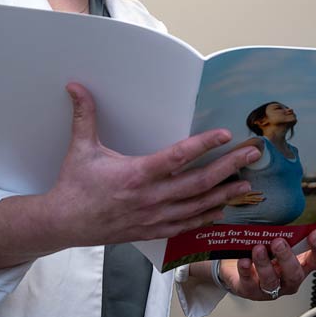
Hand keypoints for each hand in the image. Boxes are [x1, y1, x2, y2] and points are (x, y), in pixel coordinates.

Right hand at [0, 83, 261, 267]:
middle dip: (229, 167)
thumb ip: (85, 116)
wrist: (63, 223)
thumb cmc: (74, 185)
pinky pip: (187, 224)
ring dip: (225, 194)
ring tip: (247, 183)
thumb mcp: (80, 148)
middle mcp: (151, 197)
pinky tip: (223, 208)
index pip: (178, 157)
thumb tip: (76, 86)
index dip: (204, 145)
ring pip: (198, 206)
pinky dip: (208, 216)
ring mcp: (154, 217)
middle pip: (199, 182)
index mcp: (137, 174)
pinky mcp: (153, 230)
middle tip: (252, 154)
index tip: (226, 134)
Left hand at [216, 231, 315, 300]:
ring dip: (265, 264)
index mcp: (299, 264)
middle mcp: (287, 279)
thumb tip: (287, 207)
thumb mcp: (276, 239)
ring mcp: (270, 288)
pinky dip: (246, 271)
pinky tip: (244, 261)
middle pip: (294, 274)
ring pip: (271, 281)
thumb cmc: (263, 249)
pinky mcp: (250, 290)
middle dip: (286, 258)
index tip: (314, 234)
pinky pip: (249, 283)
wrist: (238, 266)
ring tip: (258, 249)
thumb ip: (285, 229)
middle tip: (278, 242)